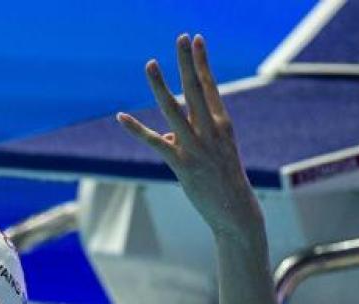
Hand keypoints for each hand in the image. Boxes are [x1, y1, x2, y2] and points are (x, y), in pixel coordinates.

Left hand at [117, 34, 261, 241]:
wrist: (237, 211)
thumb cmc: (224, 181)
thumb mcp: (213, 153)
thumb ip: (190, 138)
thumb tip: (166, 133)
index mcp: (223, 124)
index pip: (210, 86)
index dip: (202, 62)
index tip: (196, 39)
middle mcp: (212, 131)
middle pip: (195, 89)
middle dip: (187, 62)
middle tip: (181, 36)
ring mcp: (197, 147)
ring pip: (174, 110)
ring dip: (160, 86)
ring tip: (151, 63)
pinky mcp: (182, 165)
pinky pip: (155, 143)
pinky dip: (136, 130)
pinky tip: (121, 117)